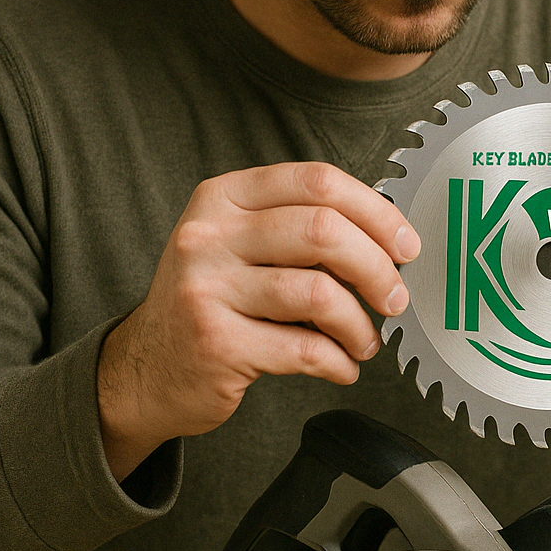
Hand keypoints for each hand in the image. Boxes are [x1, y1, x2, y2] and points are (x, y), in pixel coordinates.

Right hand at [97, 162, 419, 480]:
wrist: (145, 368)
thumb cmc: (209, 303)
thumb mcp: (237, 245)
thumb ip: (295, 228)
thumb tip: (386, 238)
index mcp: (222, 198)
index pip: (317, 182)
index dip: (376, 211)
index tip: (405, 244)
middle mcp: (208, 236)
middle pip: (323, 231)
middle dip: (377, 268)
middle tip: (394, 298)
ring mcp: (207, 289)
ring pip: (319, 293)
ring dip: (359, 325)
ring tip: (364, 341)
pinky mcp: (216, 344)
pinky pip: (305, 349)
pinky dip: (338, 362)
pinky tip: (340, 366)